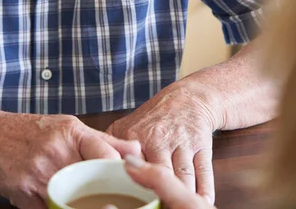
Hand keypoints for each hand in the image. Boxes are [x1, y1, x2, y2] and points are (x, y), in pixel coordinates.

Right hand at [0, 111, 140, 208]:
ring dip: (82, 205)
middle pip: (91, 182)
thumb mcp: (69, 127)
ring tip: (89, 202)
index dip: (120, 170)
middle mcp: (56, 153)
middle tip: (115, 203)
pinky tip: (63, 204)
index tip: (131, 182)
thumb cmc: (34, 131)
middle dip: (104, 196)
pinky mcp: (25, 194)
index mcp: (71, 133)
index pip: (104, 153)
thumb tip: (136, 151)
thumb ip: (102, 140)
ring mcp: (40, 174)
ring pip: (72, 201)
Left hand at [106, 81, 215, 203]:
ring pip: (182, 177)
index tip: (127, 198)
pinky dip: (204, 189)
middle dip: (156, 195)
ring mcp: (182, 143)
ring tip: (175, 207)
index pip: (130, 166)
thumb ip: (110, 145)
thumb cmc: (155, 118)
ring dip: (180, 194)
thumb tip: (91, 166)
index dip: (130, 185)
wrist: (188, 98)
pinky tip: (201, 201)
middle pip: (158, 175)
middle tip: (153, 207)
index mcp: (136, 136)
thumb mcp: (127, 125)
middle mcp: (159, 139)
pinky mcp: (201, 146)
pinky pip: (203, 172)